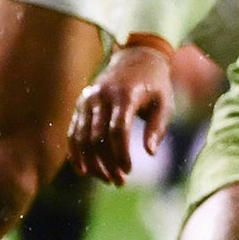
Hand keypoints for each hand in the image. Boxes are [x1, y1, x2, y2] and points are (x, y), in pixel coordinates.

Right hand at [67, 45, 173, 184]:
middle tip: (119, 182)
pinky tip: (84, 170)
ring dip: (92, 163)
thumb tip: (149, 152)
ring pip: (82, 137)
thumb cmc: (155, 84)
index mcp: (124, 94)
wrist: (136, 57)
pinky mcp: (80, 104)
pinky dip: (76, 152)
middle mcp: (101, 96)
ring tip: (107, 179)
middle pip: (97, 137)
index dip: (121, 153)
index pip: (117, 130)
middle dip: (107, 163)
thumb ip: (157, 127)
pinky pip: (73, 131)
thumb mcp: (165, 102)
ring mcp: (87, 100)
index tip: (129, 171)